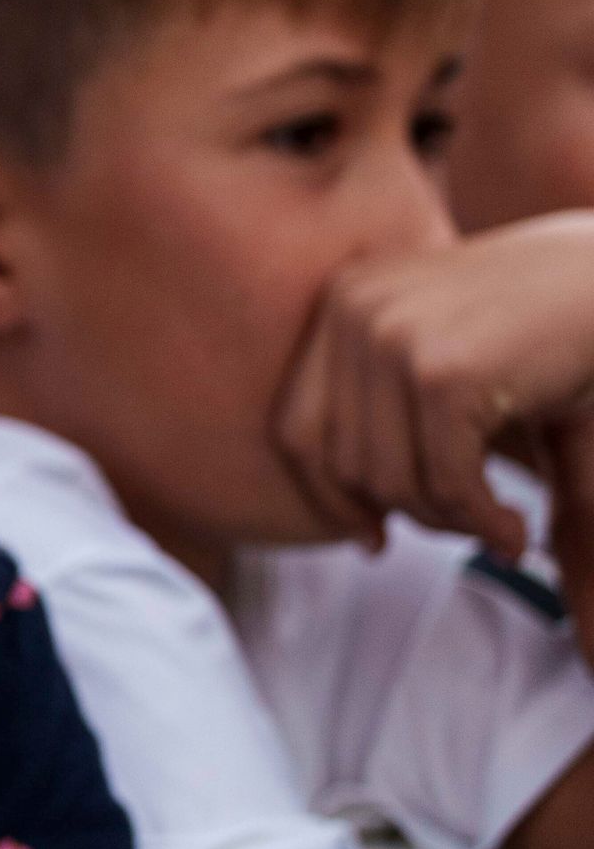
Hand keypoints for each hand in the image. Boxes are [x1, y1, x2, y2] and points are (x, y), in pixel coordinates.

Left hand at [274, 214, 593, 554]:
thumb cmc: (550, 335)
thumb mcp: (456, 371)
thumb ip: (397, 434)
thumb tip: (365, 545)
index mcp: (344, 303)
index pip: (298, 428)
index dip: (330, 498)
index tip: (376, 541)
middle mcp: (354, 311)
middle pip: (345, 464)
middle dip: (411, 514)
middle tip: (472, 529)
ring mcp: (393, 338)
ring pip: (392, 481)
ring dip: (451, 524)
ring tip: (501, 527)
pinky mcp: (444, 372)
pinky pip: (446, 481)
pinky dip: (482, 522)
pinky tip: (516, 530)